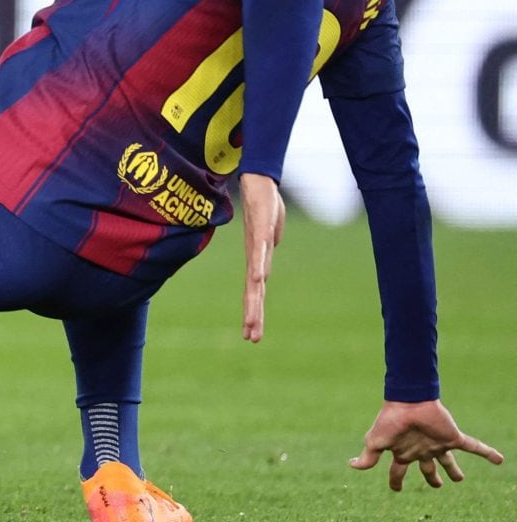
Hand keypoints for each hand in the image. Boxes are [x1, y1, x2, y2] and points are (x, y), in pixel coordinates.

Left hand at [238, 171, 282, 341]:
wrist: (258, 183)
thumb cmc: (263, 209)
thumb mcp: (271, 235)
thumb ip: (268, 249)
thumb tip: (269, 257)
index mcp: (257, 260)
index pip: (253, 292)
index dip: (253, 313)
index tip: (251, 335)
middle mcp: (254, 256)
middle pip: (252, 291)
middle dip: (252, 315)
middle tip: (250, 338)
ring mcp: (257, 244)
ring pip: (255, 275)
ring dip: (254, 297)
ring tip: (252, 317)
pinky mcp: (262, 229)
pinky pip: (261, 250)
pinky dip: (260, 265)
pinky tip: (259, 278)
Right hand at [351, 400, 503, 490]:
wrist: (409, 401)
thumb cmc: (390, 420)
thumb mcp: (376, 440)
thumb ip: (368, 456)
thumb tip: (352, 466)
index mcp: (404, 452)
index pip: (399, 471)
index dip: (396, 482)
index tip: (396, 489)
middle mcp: (421, 450)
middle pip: (427, 468)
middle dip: (432, 478)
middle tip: (436, 485)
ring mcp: (437, 444)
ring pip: (448, 461)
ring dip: (454, 470)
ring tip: (459, 479)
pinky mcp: (452, 437)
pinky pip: (473, 447)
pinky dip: (487, 453)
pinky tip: (500, 460)